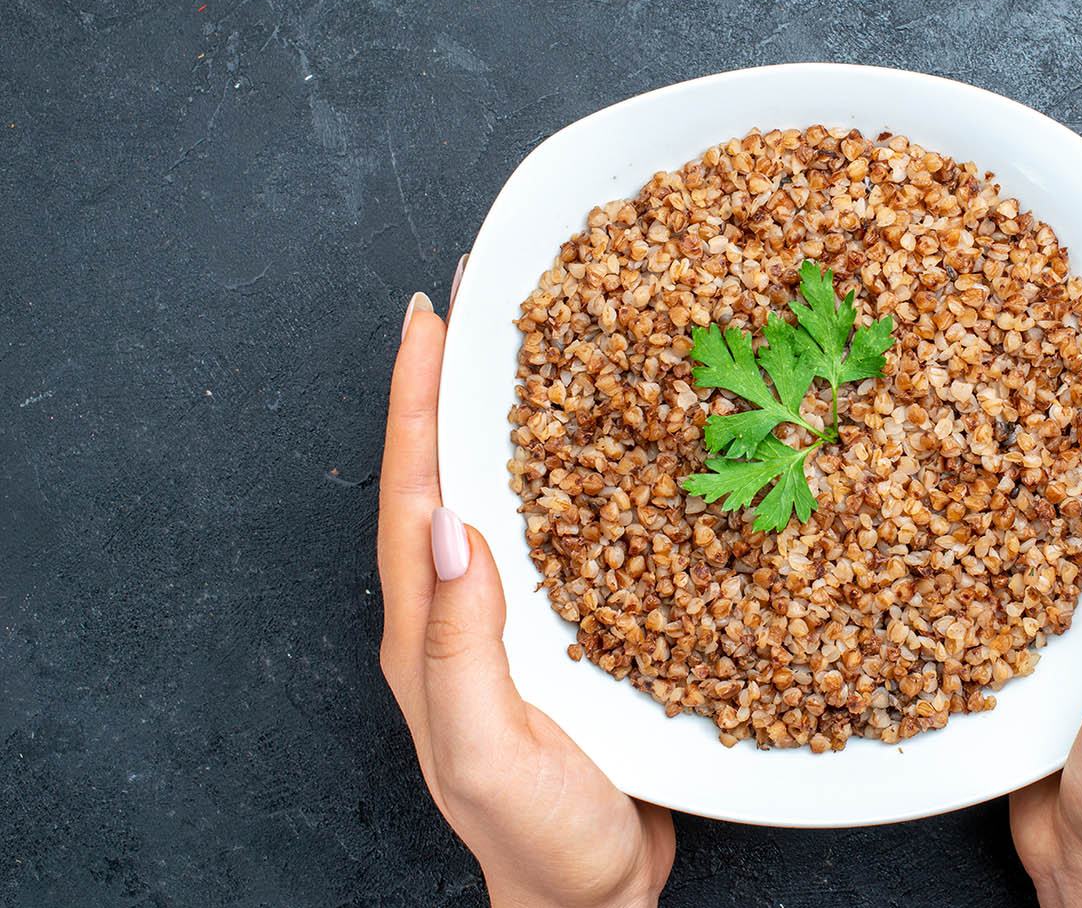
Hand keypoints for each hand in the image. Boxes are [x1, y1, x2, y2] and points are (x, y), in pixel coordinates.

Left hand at [377, 276, 674, 907]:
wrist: (588, 902)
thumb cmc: (539, 839)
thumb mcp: (489, 748)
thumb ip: (462, 644)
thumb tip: (453, 526)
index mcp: (428, 634)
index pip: (415, 494)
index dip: (418, 403)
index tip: (430, 319)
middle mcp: (457, 617)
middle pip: (442, 479)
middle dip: (445, 390)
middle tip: (468, 310)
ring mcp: (505, 627)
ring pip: (492, 499)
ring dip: (495, 424)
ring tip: (520, 355)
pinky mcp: (555, 637)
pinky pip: (546, 539)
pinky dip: (554, 481)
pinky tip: (589, 456)